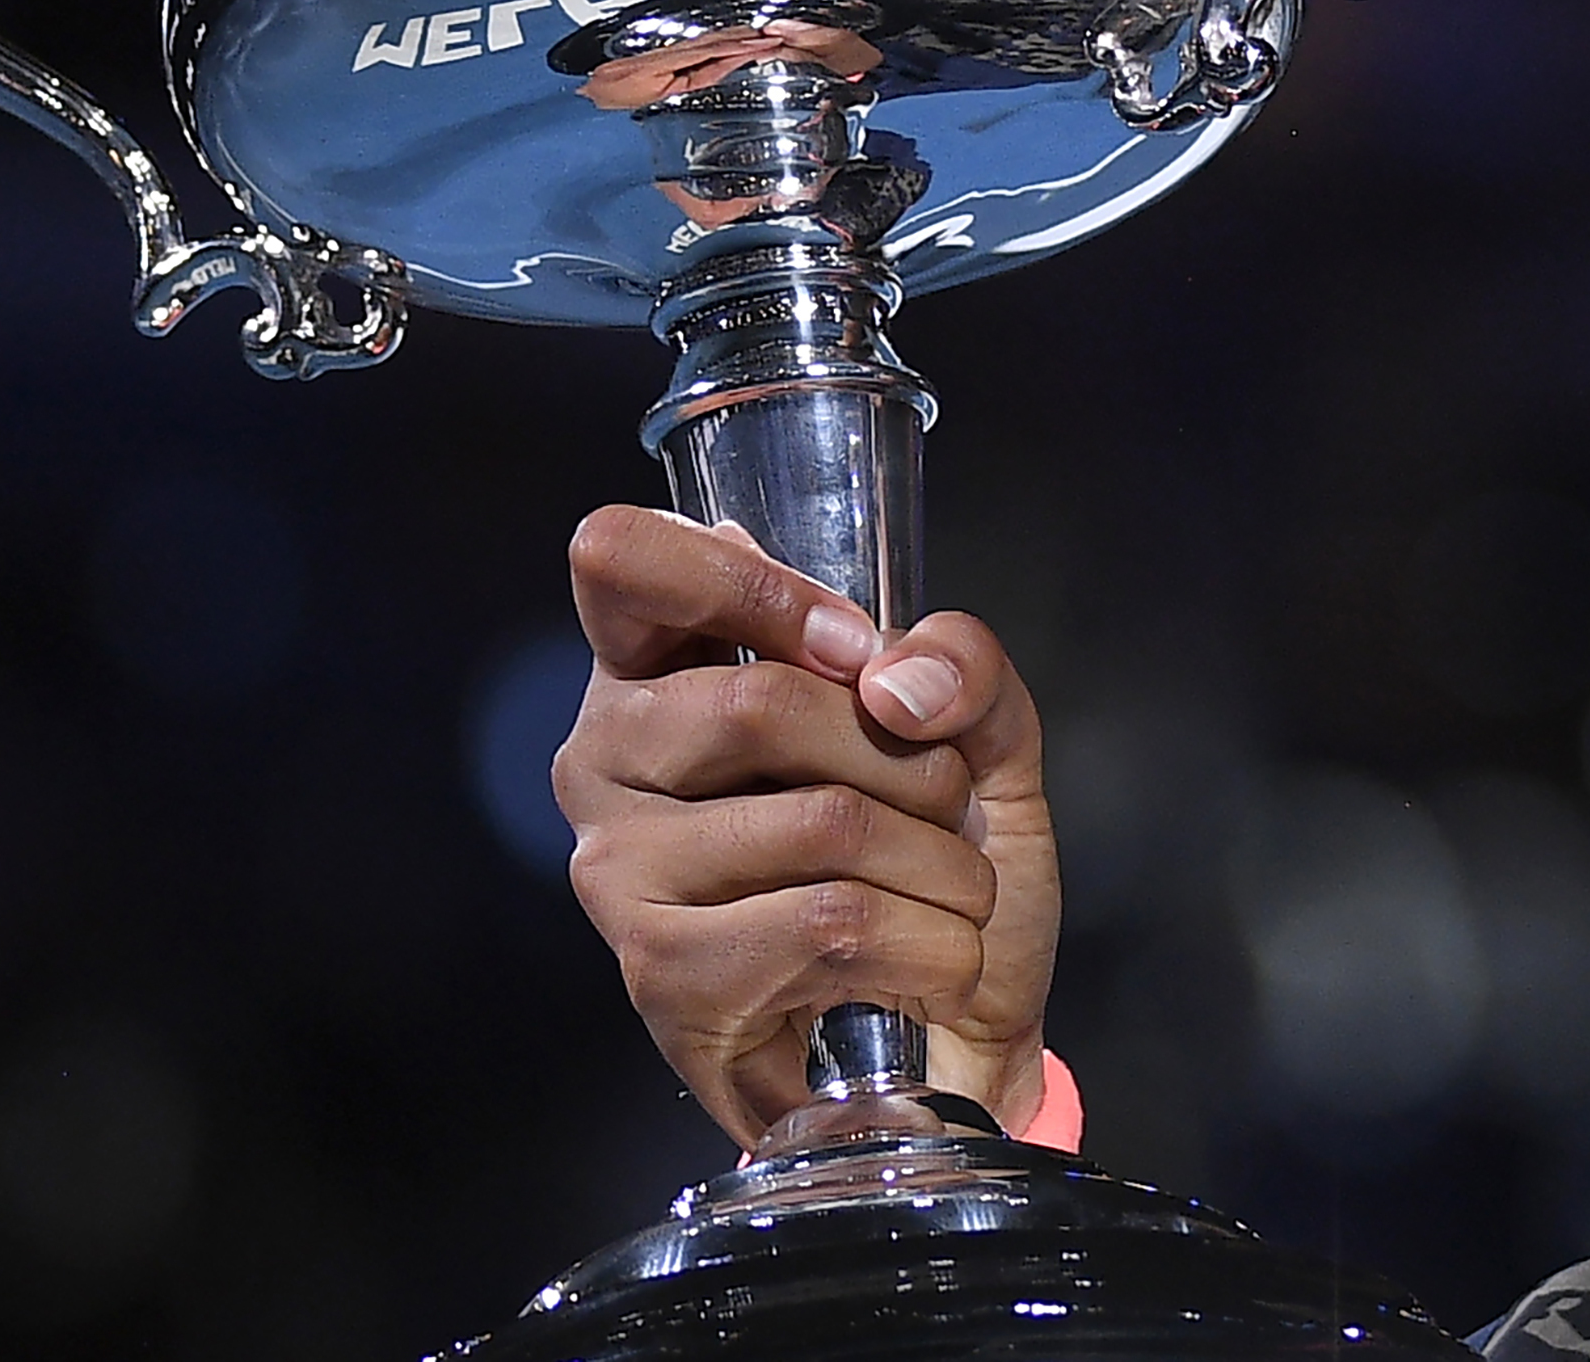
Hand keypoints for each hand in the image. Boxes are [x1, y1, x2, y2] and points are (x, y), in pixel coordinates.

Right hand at [555, 505, 1062, 1148]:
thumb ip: (964, 668)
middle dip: (910, 761)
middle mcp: (606, 761)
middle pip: (761, 703)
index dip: (759, 590)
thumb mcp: (984, 736)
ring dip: (942, 864)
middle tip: (942, 808)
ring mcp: (618, 875)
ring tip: (947, 893)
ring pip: (822, 823)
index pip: (622, 561)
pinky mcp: (663, 980)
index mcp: (658, 667)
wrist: (961, 1029)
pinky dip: (930, 944)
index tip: (858, 653)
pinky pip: (832, 926)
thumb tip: (899, 684)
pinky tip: (921, 965)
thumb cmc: (939, 860)